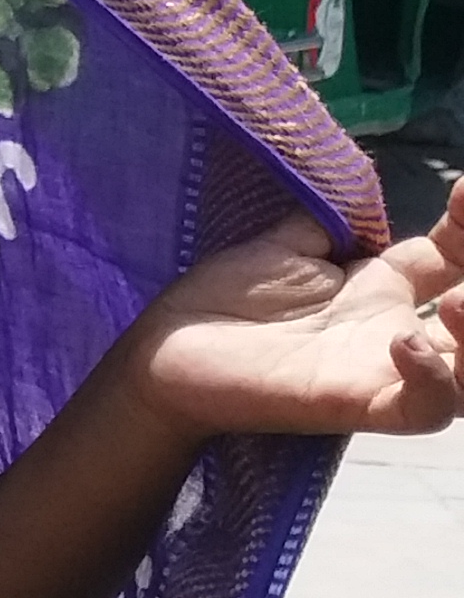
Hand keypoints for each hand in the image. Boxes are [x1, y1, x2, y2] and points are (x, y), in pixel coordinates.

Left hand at [127, 174, 463, 441]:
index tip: (463, 187)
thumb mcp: (282, 247)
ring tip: (459, 303)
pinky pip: (423, 410)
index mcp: (380, 289)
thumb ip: (329, 222)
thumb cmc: (222, 302)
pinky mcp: (353, 404)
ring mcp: (380, 370)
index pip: (452, 256)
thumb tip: (359, 194)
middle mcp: (393, 331)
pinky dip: (434, 381)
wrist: (163, 353)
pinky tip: (406, 341)